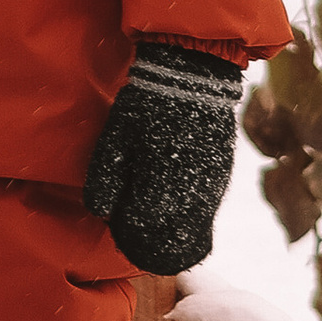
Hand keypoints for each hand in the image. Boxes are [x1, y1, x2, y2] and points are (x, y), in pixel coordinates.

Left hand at [83, 42, 242, 276]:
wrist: (191, 80)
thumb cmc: (145, 108)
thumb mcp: (114, 138)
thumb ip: (104, 178)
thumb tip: (100, 213)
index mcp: (159, 190)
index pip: (143, 233)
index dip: (128, 235)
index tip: (117, 223)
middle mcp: (190, 198)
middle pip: (170, 240)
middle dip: (150, 239)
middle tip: (132, 222)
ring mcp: (211, 190)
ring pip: (192, 231)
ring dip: (171, 231)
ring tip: (151, 213)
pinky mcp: (222, 179)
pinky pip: (205, 213)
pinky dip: (188, 217)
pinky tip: (172, 202)